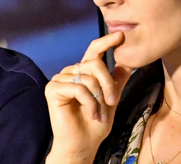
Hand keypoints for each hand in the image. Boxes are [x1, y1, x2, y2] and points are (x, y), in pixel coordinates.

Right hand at [44, 31, 132, 163]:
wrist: (83, 145)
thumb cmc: (95, 125)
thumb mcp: (111, 99)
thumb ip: (116, 81)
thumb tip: (128, 63)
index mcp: (83, 72)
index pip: (93, 51)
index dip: (106, 41)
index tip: (121, 35)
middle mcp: (70, 72)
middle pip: (94, 63)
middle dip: (108, 83)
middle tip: (112, 101)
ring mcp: (60, 79)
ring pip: (88, 76)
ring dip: (98, 97)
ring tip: (98, 113)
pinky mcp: (52, 89)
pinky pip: (78, 88)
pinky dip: (89, 103)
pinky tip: (90, 114)